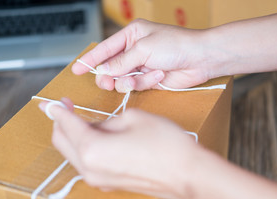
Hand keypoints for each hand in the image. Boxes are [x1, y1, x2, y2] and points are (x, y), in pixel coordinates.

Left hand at [39, 98, 208, 198]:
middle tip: (67, 107)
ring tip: (86, 120)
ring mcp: (98, 179)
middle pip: (62, 142)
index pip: (65, 124)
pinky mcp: (109, 183)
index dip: (57, 109)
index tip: (50, 102)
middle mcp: (89, 168)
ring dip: (74, 135)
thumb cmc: (165, 144)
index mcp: (92, 148)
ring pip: (74, 153)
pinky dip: (86, 148)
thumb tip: (97, 126)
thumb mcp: (133, 118)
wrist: (187, 174)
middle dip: (61, 122)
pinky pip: (88, 163)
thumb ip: (107, 121)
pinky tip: (99, 137)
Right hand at [72, 19, 214, 92]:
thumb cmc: (176, 45)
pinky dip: (145, 83)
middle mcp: (135, 50)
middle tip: (107, 82)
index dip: (90, 59)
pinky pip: (137, 86)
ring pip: (122, 79)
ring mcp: (142, 66)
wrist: (200, 59)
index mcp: (132, 35)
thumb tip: (103, 71)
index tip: (76, 69)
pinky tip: (158, 76)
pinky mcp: (150, 80)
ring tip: (138, 78)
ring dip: (129, 81)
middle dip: (109, 76)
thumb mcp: (144, 49)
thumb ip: (121, 62)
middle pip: (111, 67)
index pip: (105, 48)